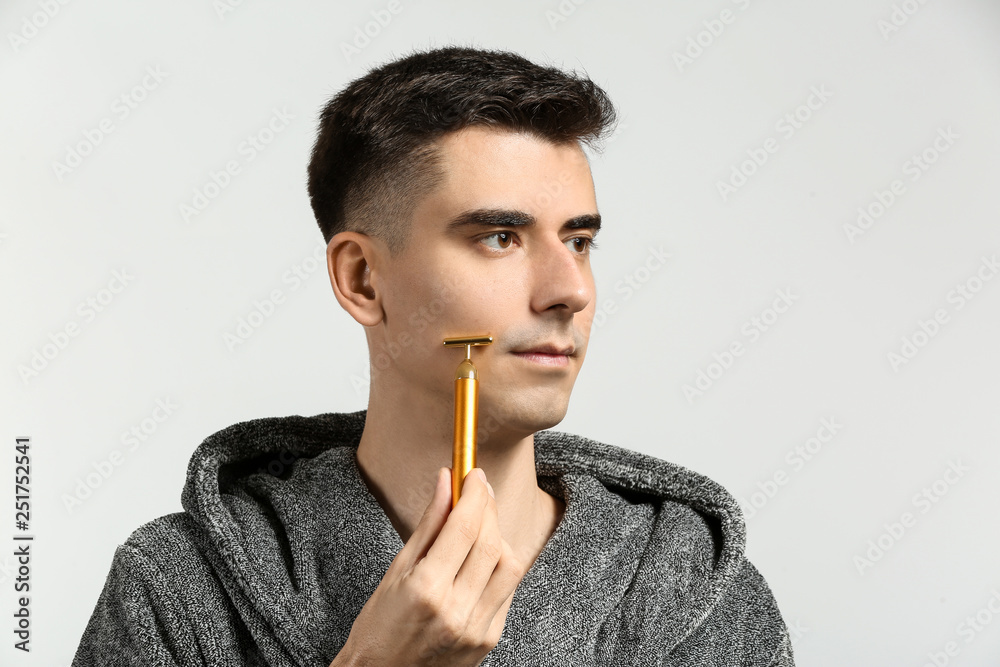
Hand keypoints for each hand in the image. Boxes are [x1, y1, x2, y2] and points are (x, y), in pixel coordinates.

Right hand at [331, 467, 525, 666]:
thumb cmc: (379, 626)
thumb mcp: (396, 571)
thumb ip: (428, 524)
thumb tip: (446, 480)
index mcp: (427, 590)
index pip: (464, 527)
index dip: (473, 494)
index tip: (473, 474)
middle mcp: (457, 611)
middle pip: (491, 543)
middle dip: (488, 508)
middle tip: (478, 489)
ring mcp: (478, 628)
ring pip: (509, 565)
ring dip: (500, 535)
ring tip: (481, 523)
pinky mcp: (490, 639)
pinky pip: (507, 590)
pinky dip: (500, 565)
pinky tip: (482, 556)